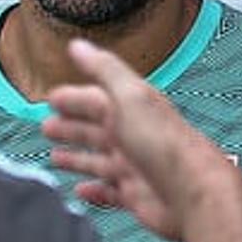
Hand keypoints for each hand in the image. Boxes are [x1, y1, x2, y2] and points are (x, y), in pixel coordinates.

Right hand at [41, 38, 223, 241]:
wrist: (194, 193)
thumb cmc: (165, 144)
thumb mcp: (131, 96)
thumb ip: (104, 69)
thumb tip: (79, 45)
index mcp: (131, 110)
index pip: (95, 100)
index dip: (73, 99)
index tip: (51, 98)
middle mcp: (133, 138)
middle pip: (95, 130)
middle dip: (71, 127)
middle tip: (47, 126)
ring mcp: (135, 168)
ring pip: (98, 161)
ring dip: (77, 158)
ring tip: (55, 157)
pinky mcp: (136, 196)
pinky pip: (108, 192)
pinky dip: (93, 190)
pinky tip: (81, 190)